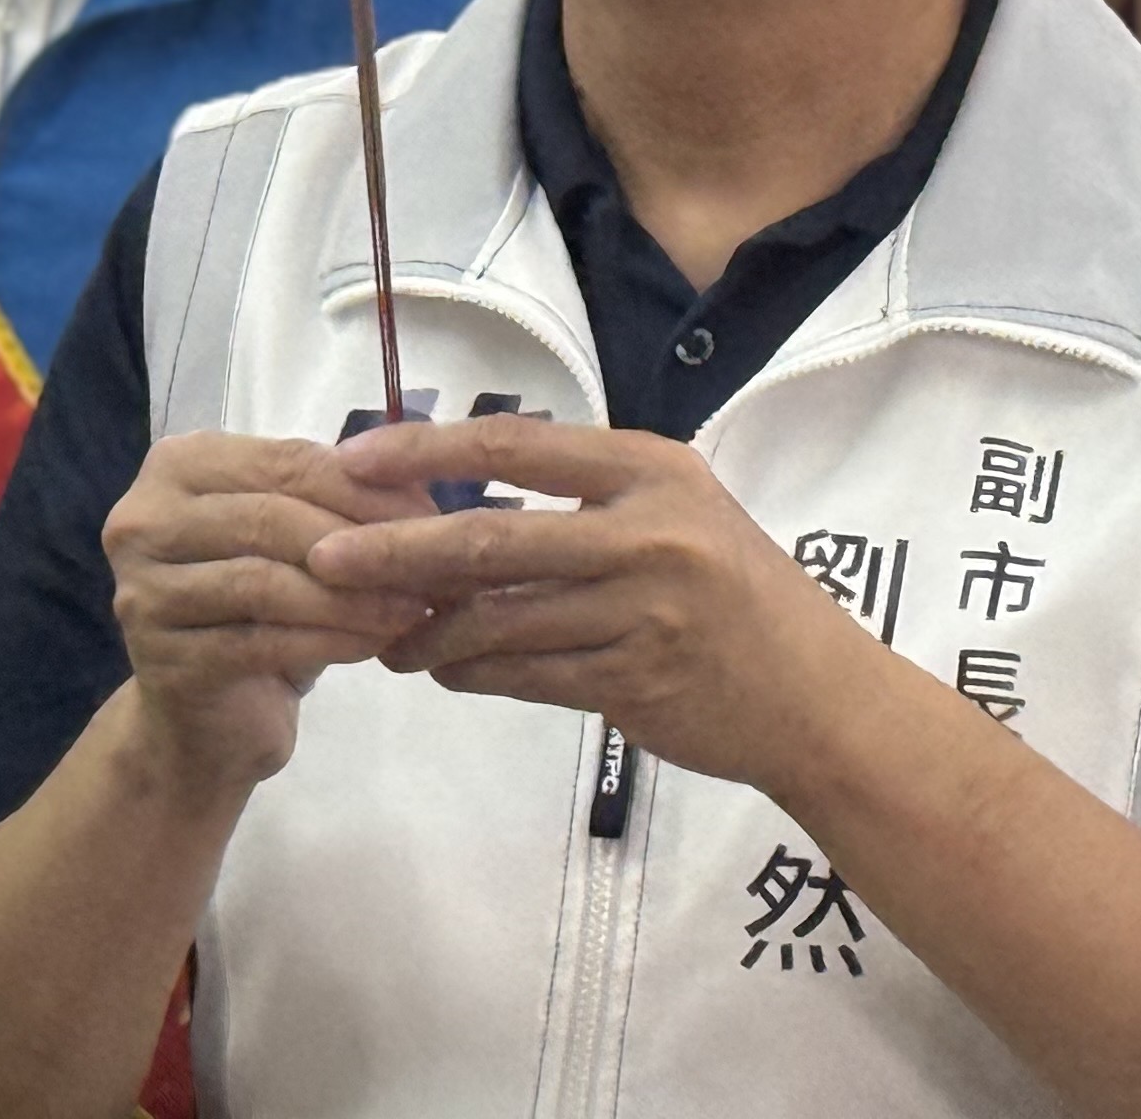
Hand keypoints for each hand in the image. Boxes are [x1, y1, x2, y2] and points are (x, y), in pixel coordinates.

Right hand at [102, 432, 436, 803]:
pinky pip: (261, 641)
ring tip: (415, 607)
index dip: (364, 486)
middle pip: (270, 518)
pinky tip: (377, 644)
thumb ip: (341, 497)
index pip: (285, 460)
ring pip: (266, 581)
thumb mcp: (302, 538)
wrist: (211, 717)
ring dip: (351, 595)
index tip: (432, 512)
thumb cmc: (263, 608)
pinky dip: (329, 640)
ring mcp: (142, 592)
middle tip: (430, 562)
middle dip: (361, 540)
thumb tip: (420, 477)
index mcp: (177, 465)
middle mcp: (142, 519)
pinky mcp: (161, 658)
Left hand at [312, 417, 879, 794]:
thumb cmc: (737, 594)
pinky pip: (524, 676)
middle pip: (489, 535)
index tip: (352, 461)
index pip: (515, 444)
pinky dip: (470, 672)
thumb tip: (458, 497)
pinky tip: (439, 669)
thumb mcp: (678, 514)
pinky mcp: (633, 681)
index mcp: (651, 470)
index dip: (424, 450)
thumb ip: (584, 501)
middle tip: (323, 558)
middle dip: (393, 549)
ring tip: (378, 634)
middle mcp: (648, 531)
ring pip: (496, 619)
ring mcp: (643, 610)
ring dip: (423, 630)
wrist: (817, 696)